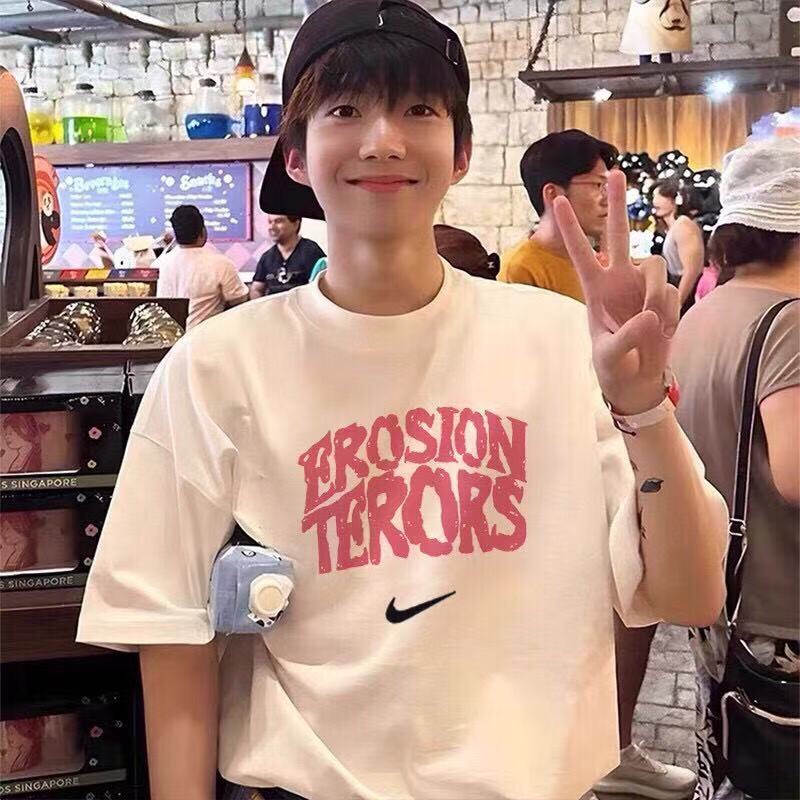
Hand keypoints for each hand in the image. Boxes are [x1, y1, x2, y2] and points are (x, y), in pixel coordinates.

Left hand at [553, 169, 679, 414]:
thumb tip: (649, 314)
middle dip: (617, 203)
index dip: (570, 227)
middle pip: (619, 234)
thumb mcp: (609, 356)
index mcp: (594, 289)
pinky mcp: (665, 295)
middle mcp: (618, 279)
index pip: (580, 252)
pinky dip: (669, 314)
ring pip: (656, 265)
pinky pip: (672, 292)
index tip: (557, 199)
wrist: (638, 380)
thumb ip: (626, 337)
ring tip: (651, 327)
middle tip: (615, 171)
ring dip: (656, 295)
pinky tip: (661, 332)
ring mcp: (642, 284)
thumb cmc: (613, 367)